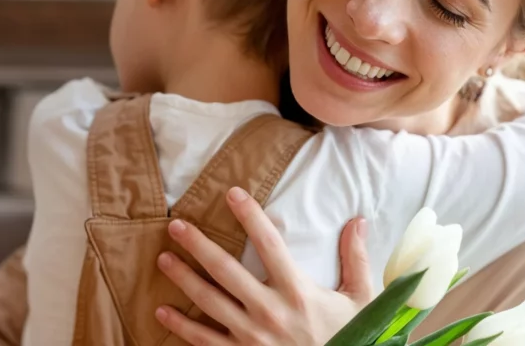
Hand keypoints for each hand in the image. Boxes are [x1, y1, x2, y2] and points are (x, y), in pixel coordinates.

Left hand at [155, 186, 372, 344]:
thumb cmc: (349, 338)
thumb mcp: (361, 300)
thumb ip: (356, 260)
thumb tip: (358, 221)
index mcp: (298, 292)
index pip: (269, 244)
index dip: (250, 216)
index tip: (232, 193)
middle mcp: (270, 311)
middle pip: (225, 270)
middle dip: (198, 245)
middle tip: (177, 225)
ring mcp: (251, 336)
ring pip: (207, 301)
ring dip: (182, 278)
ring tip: (163, 258)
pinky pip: (204, 340)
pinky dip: (181, 326)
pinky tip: (163, 310)